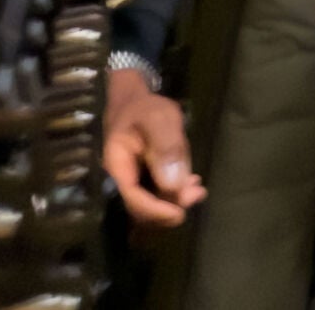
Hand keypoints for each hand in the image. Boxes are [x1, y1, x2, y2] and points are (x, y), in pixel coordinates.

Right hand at [103, 67, 206, 225]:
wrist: (136, 102)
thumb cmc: (145, 108)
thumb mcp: (158, 119)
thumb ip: (166, 148)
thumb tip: (173, 184)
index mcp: (116, 166)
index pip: (132, 199)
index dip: (155, 211)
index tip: (179, 213)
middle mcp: (122, 178)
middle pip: (142, 207)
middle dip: (170, 206)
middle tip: (197, 194)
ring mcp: (134, 179)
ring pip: (153, 202)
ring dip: (176, 201)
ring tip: (198, 189)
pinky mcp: (146, 177)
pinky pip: (159, 193)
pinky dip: (177, 193)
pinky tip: (192, 183)